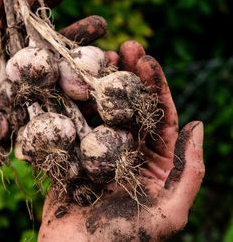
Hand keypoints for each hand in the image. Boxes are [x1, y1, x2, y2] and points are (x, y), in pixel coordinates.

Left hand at [0, 0, 100, 170]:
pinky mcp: (20, 119)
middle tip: (102, 24)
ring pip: (55, 77)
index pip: (22, 19)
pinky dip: (73, 103)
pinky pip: (49, 109)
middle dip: (75, 35)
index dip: (43, 1)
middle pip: (47, 47)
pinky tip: (95, 96)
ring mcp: (18, 94)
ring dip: (82, 68)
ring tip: (109, 58)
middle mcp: (11, 67)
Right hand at [38, 42, 204, 240]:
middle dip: (129, 76)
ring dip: (101, 83)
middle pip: (131, 107)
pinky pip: (73, 125)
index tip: (146, 59)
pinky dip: (72, 102)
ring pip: (102, 111)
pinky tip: (70, 82)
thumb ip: (190, 173)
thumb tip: (198, 125)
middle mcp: (127, 152)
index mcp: (154, 163)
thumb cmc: (124, 241)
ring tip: (99, 57)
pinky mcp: (71, 154)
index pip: (159, 117)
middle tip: (123, 46)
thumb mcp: (170, 213)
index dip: (155, 86)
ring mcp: (97, 151)